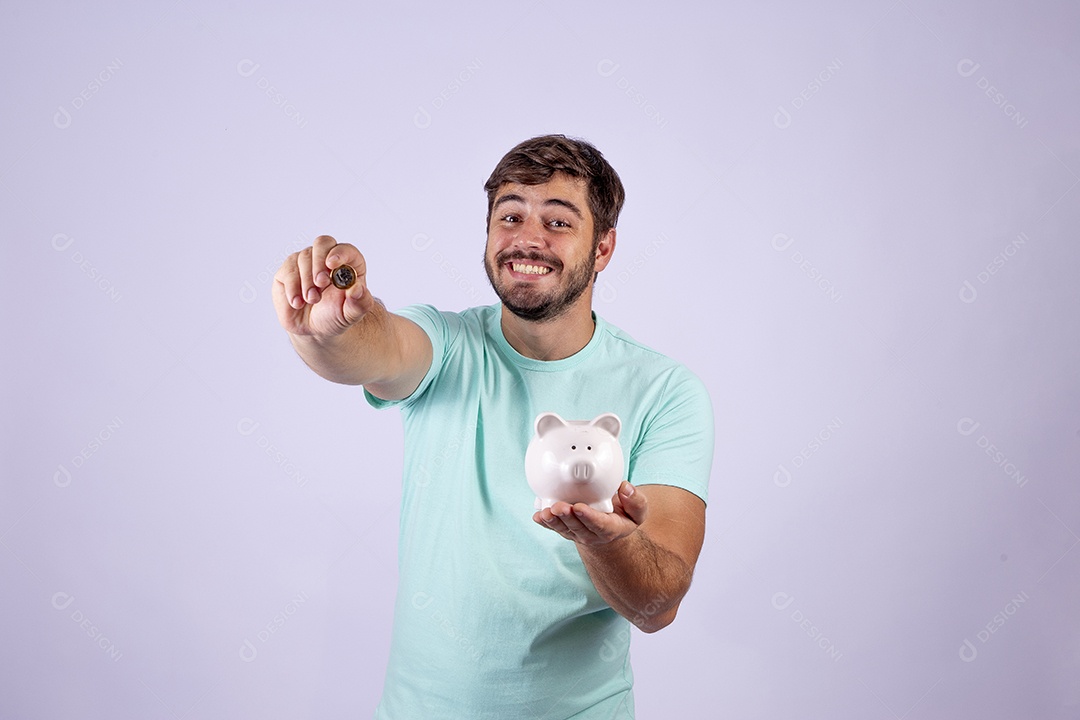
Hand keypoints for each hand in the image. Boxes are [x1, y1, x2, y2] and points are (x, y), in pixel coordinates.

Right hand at [272, 235, 376, 336]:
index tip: (333, 264)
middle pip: (322, 244)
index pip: (345, 249)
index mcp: (348, 263)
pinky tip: (298, 303)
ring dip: (307, 282)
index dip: (339, 253)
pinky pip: (288, 272)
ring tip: (313, 300)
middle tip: (320, 283)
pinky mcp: (288, 271)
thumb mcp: (352, 313)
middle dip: (319, 263)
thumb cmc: (335, 315)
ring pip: (303, 258)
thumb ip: (360, 303)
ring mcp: (305, 262)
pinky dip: (293, 288)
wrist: (314, 328)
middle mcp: (326, 257)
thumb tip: (358, 289)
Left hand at [533, 481, 647, 545]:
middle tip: (558, 507)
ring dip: (553, 521)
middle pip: (578, 527)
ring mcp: (577, 533)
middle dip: (567, 517)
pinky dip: (545, 523)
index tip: (579, 507)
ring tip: (545, 512)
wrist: (610, 530)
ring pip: (564, 529)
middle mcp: (592, 534)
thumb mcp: (637, 511)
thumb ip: (636, 501)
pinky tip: (537, 516)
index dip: (589, 517)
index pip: (599, 524)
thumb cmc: (623, 516)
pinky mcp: (566, 530)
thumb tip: (625, 487)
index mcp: (611, 529)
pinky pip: (554, 528)